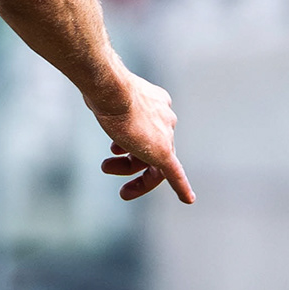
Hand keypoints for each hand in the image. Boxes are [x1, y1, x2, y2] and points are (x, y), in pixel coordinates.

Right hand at [90, 70, 193, 205]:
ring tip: (106, 168)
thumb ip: (112, 104)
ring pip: (153, 161)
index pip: (149, 129)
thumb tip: (100, 102)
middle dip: (128, 160)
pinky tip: (188, 200)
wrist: (113, 89)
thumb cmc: (107, 90)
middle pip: (149, 147)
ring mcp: (166, 134)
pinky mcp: (164, 152)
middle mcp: (165, 119)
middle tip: (106, 167)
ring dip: (129, 170)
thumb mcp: (109, 96)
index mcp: (157, 104)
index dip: (131, 142)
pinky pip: (175, 174)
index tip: (116, 150)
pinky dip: (181, 187)